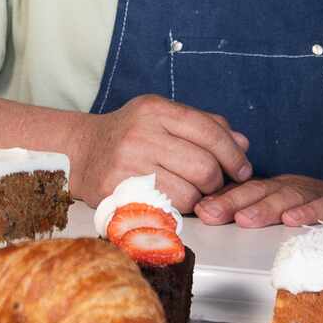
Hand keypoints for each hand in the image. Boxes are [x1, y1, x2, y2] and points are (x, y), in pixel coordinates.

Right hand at [70, 96, 250, 210]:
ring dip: (197, 200)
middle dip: (217, 182)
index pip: (211, 132)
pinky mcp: (117, 192)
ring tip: (189, 193)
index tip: (242, 170)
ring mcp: (127, 164)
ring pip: (188, 194)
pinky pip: (165, 211)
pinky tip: (172, 203)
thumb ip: (205, 127)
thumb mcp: (162, 117)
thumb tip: (243, 145)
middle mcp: (141, 134)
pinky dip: (176, 212)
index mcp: (156, 110)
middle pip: (204, 167)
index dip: (234, 156)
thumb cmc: (128, 134)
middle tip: (212, 185)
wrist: (79, 151)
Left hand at [194, 174, 322, 228]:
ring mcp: (315, 195)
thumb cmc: (315, 210)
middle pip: (261, 191)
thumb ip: (251, 211)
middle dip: (234, 202)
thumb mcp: (281, 207)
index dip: (222, 199)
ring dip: (266, 208)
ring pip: (289, 198)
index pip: (244, 191)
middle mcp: (292, 188)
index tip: (199, 210)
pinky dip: (310, 214)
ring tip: (246, 219)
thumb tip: (209, 217)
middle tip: (212, 213)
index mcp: (276, 189)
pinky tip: (294, 221)